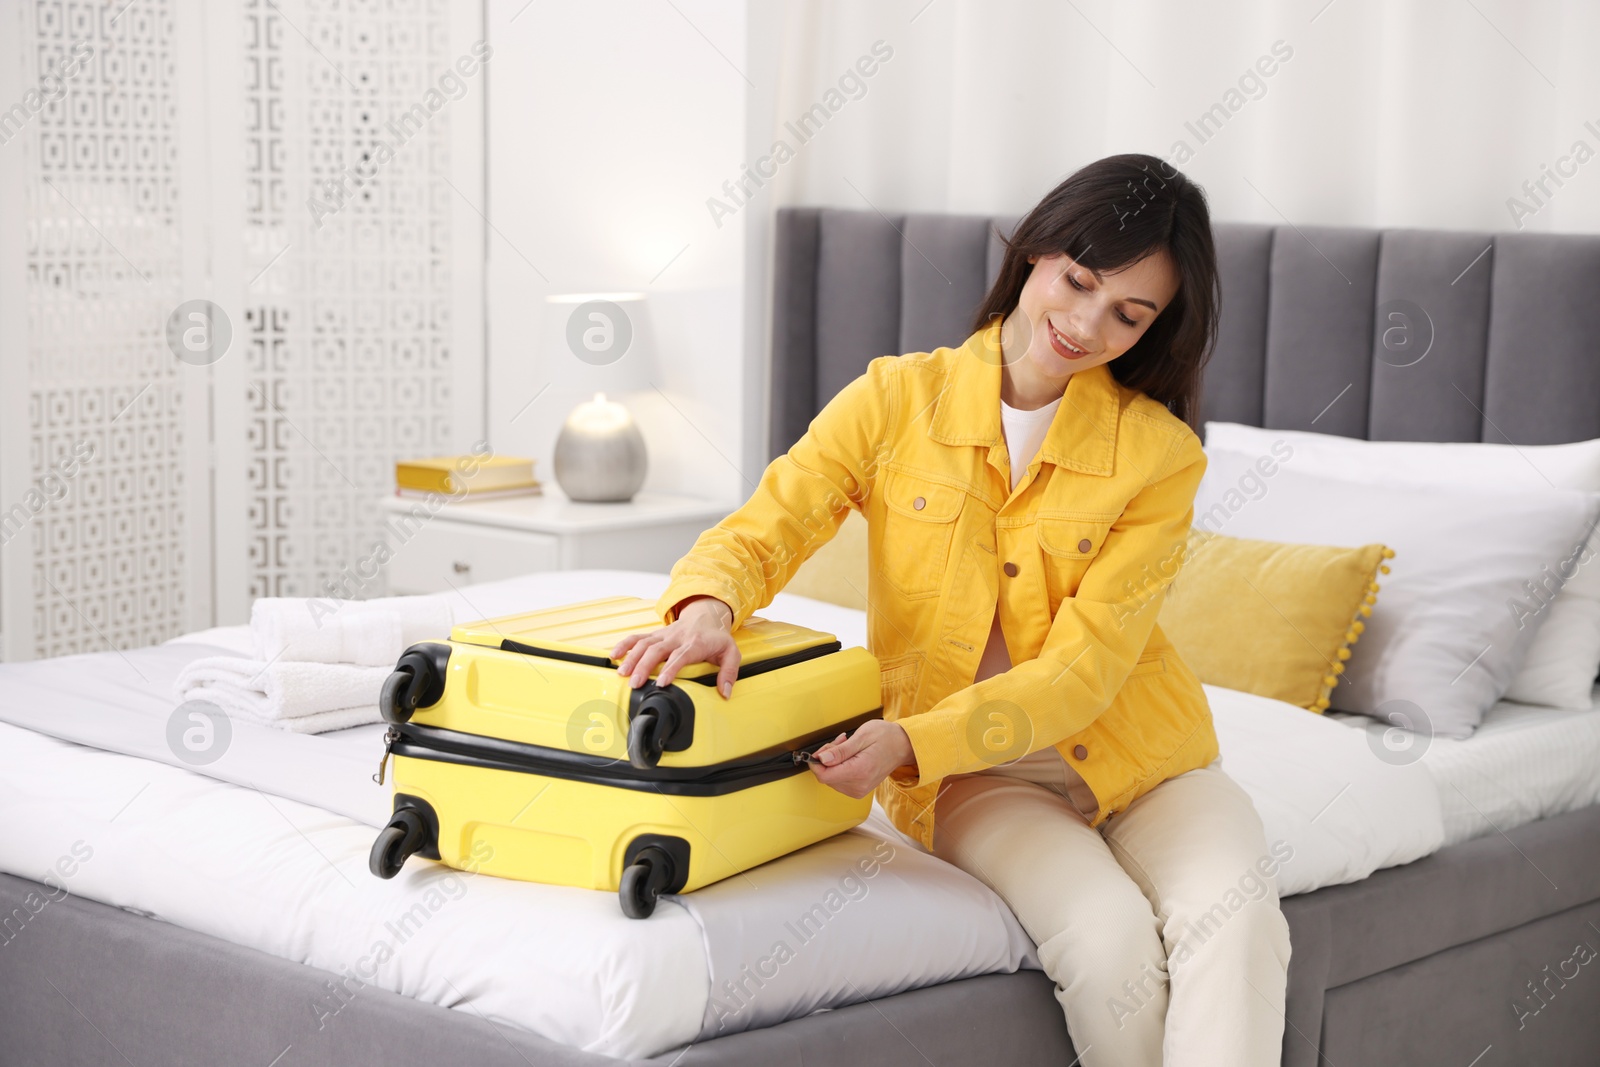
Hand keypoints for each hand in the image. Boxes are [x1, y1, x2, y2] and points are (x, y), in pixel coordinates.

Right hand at [611, 596, 740, 698]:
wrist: (707, 615)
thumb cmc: (716, 638)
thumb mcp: (731, 653)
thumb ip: (729, 673)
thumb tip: (725, 692)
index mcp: (695, 643)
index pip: (681, 656)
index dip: (671, 668)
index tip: (662, 682)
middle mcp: (677, 638)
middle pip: (657, 650)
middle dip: (644, 666)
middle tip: (635, 683)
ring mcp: (664, 635)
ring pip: (644, 644)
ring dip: (632, 658)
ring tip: (622, 674)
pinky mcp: (655, 635)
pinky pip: (637, 637)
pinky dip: (625, 645)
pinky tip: (614, 655)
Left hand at [806, 719, 915, 798]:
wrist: (903, 746)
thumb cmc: (886, 737)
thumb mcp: (862, 736)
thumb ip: (840, 751)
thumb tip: (822, 759)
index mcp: (859, 771)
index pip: (824, 776)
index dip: (817, 763)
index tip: (820, 751)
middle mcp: (859, 785)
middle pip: (827, 777)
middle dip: (827, 759)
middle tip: (839, 742)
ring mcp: (860, 790)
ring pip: (831, 779)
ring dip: (834, 762)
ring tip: (847, 747)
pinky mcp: (859, 790)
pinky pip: (840, 781)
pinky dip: (840, 768)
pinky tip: (849, 757)